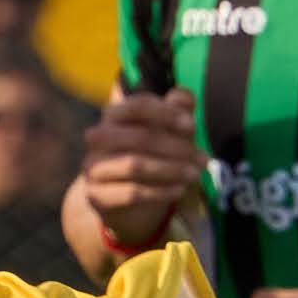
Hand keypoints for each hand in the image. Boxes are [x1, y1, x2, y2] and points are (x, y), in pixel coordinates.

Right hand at [70, 89, 204, 254]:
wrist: (126, 201)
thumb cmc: (150, 154)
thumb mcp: (168, 130)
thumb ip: (177, 110)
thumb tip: (183, 96)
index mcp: (114, 114)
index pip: (138, 106)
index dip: (166, 113)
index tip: (191, 125)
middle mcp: (99, 138)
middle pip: (139, 137)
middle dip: (177, 147)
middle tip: (203, 159)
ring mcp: (94, 166)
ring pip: (134, 165)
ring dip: (171, 170)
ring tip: (195, 175)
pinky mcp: (97, 194)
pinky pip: (131, 192)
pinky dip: (160, 192)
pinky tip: (180, 190)